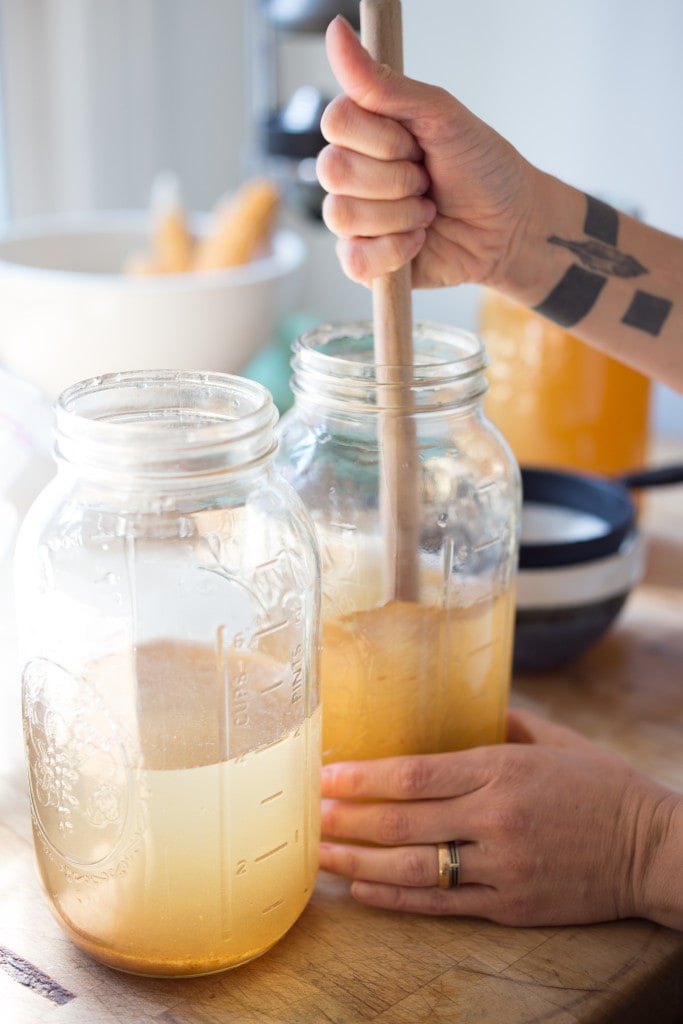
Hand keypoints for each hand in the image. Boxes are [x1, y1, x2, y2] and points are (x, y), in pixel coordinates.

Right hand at [316, 15, 533, 290]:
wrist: (509, 225)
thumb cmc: (480, 167)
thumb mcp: (439, 114)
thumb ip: (383, 82)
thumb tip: (336, 30)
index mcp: (364, 132)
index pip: (335, 123)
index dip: (381, 137)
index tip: (417, 143)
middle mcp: (352, 174)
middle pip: (334, 170)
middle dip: (395, 177)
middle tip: (426, 179)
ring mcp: (354, 220)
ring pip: (342, 215)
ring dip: (400, 215)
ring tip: (426, 212)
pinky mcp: (363, 262)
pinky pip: (354, 258)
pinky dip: (395, 251)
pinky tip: (418, 243)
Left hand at [320, 708, 679, 927]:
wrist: (653, 849)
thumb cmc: (603, 786)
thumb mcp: (557, 740)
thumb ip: (506, 723)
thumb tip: (463, 705)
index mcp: (502, 768)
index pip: (416, 774)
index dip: (363, 777)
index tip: (326, 774)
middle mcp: (496, 817)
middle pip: (404, 821)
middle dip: (348, 818)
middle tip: (308, 815)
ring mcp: (503, 866)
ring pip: (413, 866)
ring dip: (359, 859)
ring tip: (321, 853)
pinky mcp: (512, 905)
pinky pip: (442, 904)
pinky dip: (396, 899)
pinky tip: (363, 888)